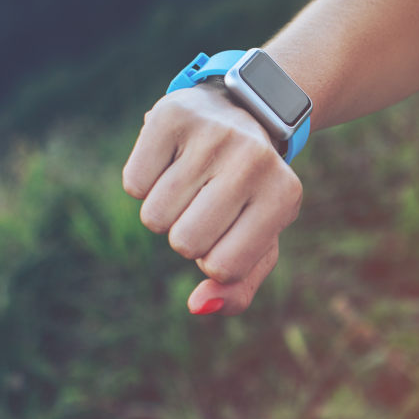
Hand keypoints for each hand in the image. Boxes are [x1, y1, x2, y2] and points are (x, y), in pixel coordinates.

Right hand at [122, 81, 302, 314]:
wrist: (245, 112)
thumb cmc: (250, 193)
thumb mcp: (258, 241)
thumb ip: (238, 289)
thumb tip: (199, 306)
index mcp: (284, 197)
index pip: (223, 268)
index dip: (214, 259)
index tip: (229, 230)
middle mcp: (255, 161)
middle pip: (184, 243)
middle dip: (187, 237)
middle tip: (207, 204)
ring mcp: (215, 135)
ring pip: (155, 217)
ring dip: (165, 212)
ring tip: (191, 182)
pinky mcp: (173, 116)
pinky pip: (134, 184)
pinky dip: (144, 182)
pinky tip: (171, 162)